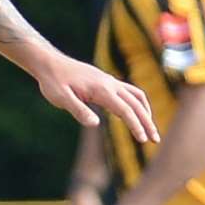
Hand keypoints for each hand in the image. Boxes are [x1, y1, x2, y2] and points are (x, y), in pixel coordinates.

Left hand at [34, 56, 158, 143]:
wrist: (49, 63)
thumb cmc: (52, 82)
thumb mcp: (60, 98)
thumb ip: (78, 110)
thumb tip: (95, 124)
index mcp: (101, 90)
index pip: (125, 110)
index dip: (136, 125)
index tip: (142, 140)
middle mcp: (110, 84)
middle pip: (136, 104)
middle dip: (147, 123)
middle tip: (155, 140)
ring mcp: (110, 81)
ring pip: (137, 96)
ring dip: (146, 112)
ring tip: (150, 129)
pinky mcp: (107, 81)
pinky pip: (129, 91)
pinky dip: (138, 103)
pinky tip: (136, 113)